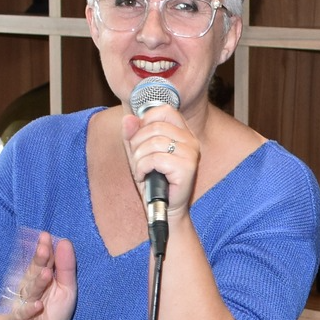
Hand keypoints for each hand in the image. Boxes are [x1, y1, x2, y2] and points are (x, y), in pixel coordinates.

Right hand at [6, 231, 76, 319]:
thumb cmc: (52, 311)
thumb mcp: (66, 289)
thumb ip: (66, 268)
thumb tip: (65, 242)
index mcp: (41, 278)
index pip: (43, 261)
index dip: (45, 249)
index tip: (46, 235)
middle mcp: (30, 287)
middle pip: (34, 272)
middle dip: (39, 260)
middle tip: (44, 247)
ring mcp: (23, 303)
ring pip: (30, 291)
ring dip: (38, 283)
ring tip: (47, 274)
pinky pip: (23, 314)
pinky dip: (30, 310)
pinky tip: (37, 305)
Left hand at [122, 104, 200, 218]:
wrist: (163, 209)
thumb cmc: (153, 181)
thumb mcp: (138, 153)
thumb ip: (132, 135)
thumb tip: (128, 118)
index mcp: (183, 133)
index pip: (164, 110)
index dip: (145, 121)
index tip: (139, 139)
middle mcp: (191, 140)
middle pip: (155, 126)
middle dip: (137, 143)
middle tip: (138, 160)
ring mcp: (191, 153)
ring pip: (154, 142)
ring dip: (139, 158)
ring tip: (141, 170)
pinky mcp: (187, 167)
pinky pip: (155, 158)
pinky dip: (142, 168)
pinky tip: (145, 177)